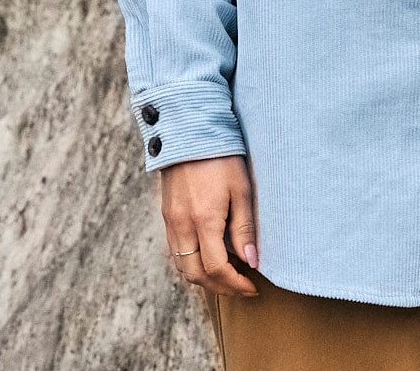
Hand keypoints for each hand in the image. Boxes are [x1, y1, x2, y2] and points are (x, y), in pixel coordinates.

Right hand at [160, 155, 259, 297]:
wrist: (189, 131)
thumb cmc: (221, 156)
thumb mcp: (241, 189)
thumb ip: (244, 228)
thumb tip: (251, 262)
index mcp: (204, 219)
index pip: (217, 268)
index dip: (235, 284)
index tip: (253, 287)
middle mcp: (182, 226)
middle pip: (196, 275)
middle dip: (220, 287)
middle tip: (242, 287)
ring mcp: (170, 222)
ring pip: (182, 267)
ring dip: (204, 278)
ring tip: (228, 275)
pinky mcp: (166, 215)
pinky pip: (176, 251)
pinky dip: (192, 263)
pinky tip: (209, 257)